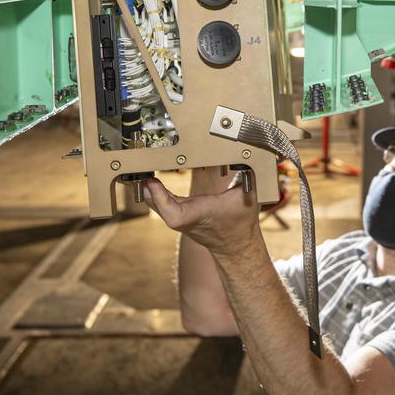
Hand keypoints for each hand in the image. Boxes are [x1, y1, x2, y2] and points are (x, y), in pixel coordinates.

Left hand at [144, 173, 261, 256]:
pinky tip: (147, 173)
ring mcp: (177, 218)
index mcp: (201, 213)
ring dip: (144, 184)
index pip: (174, 214)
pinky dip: (151, 188)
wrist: (235, 244)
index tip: (152, 180)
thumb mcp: (250, 194)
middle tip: (139, 162)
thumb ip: (250, 172)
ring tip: (139, 164)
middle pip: (154, 204)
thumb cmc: (242, 219)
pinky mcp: (174, 216)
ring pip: (152, 202)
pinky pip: (157, 202)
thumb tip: (255, 150)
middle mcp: (184, 218)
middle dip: (144, 183)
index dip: (160, 198)